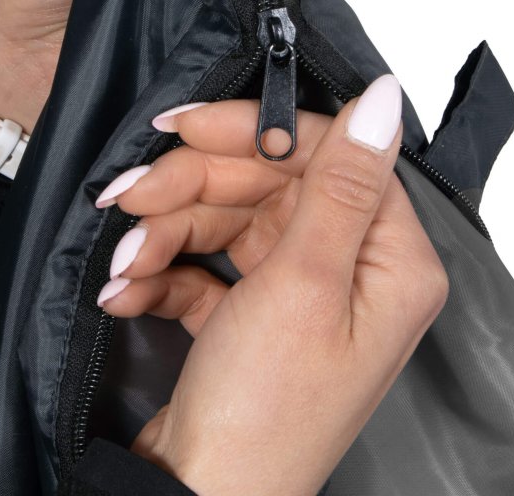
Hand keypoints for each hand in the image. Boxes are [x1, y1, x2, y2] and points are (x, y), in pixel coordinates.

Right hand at [94, 76, 448, 494]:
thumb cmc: (265, 415)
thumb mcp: (304, 284)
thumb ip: (340, 182)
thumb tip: (384, 98)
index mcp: (390, 262)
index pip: (330, 156)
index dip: (255, 132)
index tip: (188, 126)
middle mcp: (352, 271)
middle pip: (270, 184)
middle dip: (193, 188)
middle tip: (129, 193)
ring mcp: (300, 293)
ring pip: (228, 220)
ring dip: (165, 234)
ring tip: (123, 264)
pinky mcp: (253, 313)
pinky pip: (207, 265)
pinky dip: (163, 272)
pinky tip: (125, 292)